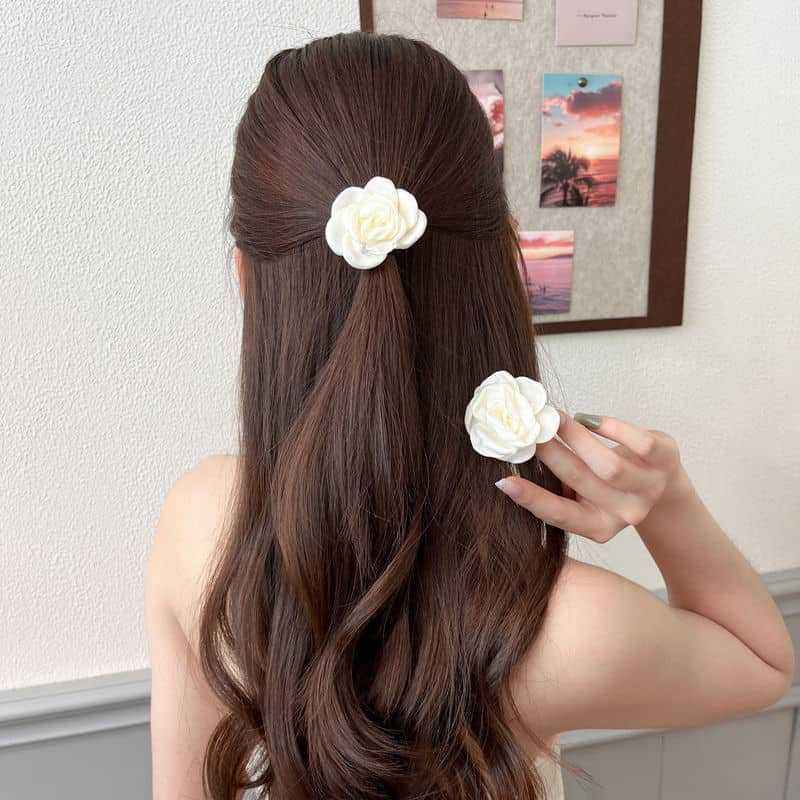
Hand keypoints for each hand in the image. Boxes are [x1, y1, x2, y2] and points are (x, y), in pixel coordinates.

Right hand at [496, 412, 688, 542]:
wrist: (660, 483)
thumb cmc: (608, 485)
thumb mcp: (585, 495)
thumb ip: (557, 484)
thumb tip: (517, 456)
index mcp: (599, 526)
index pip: (560, 515)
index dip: (531, 499)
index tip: (504, 481)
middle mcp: (625, 513)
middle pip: (581, 481)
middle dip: (550, 452)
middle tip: (528, 429)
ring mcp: (648, 487)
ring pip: (609, 466)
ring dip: (576, 437)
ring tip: (555, 418)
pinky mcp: (665, 459)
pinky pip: (638, 443)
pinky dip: (611, 428)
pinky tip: (589, 418)